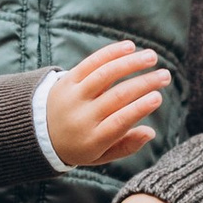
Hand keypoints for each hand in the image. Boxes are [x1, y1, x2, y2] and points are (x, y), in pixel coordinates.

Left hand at [40, 40, 166, 169]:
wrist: (36, 134)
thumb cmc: (79, 145)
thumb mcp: (100, 155)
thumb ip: (126, 146)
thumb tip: (151, 132)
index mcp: (92, 139)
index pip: (118, 122)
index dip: (139, 109)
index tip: (158, 97)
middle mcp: (81, 116)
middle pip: (116, 96)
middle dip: (144, 83)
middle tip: (166, 76)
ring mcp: (73, 96)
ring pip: (105, 75)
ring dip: (131, 63)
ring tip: (152, 57)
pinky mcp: (67, 80)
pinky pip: (90, 63)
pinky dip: (110, 53)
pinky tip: (130, 47)